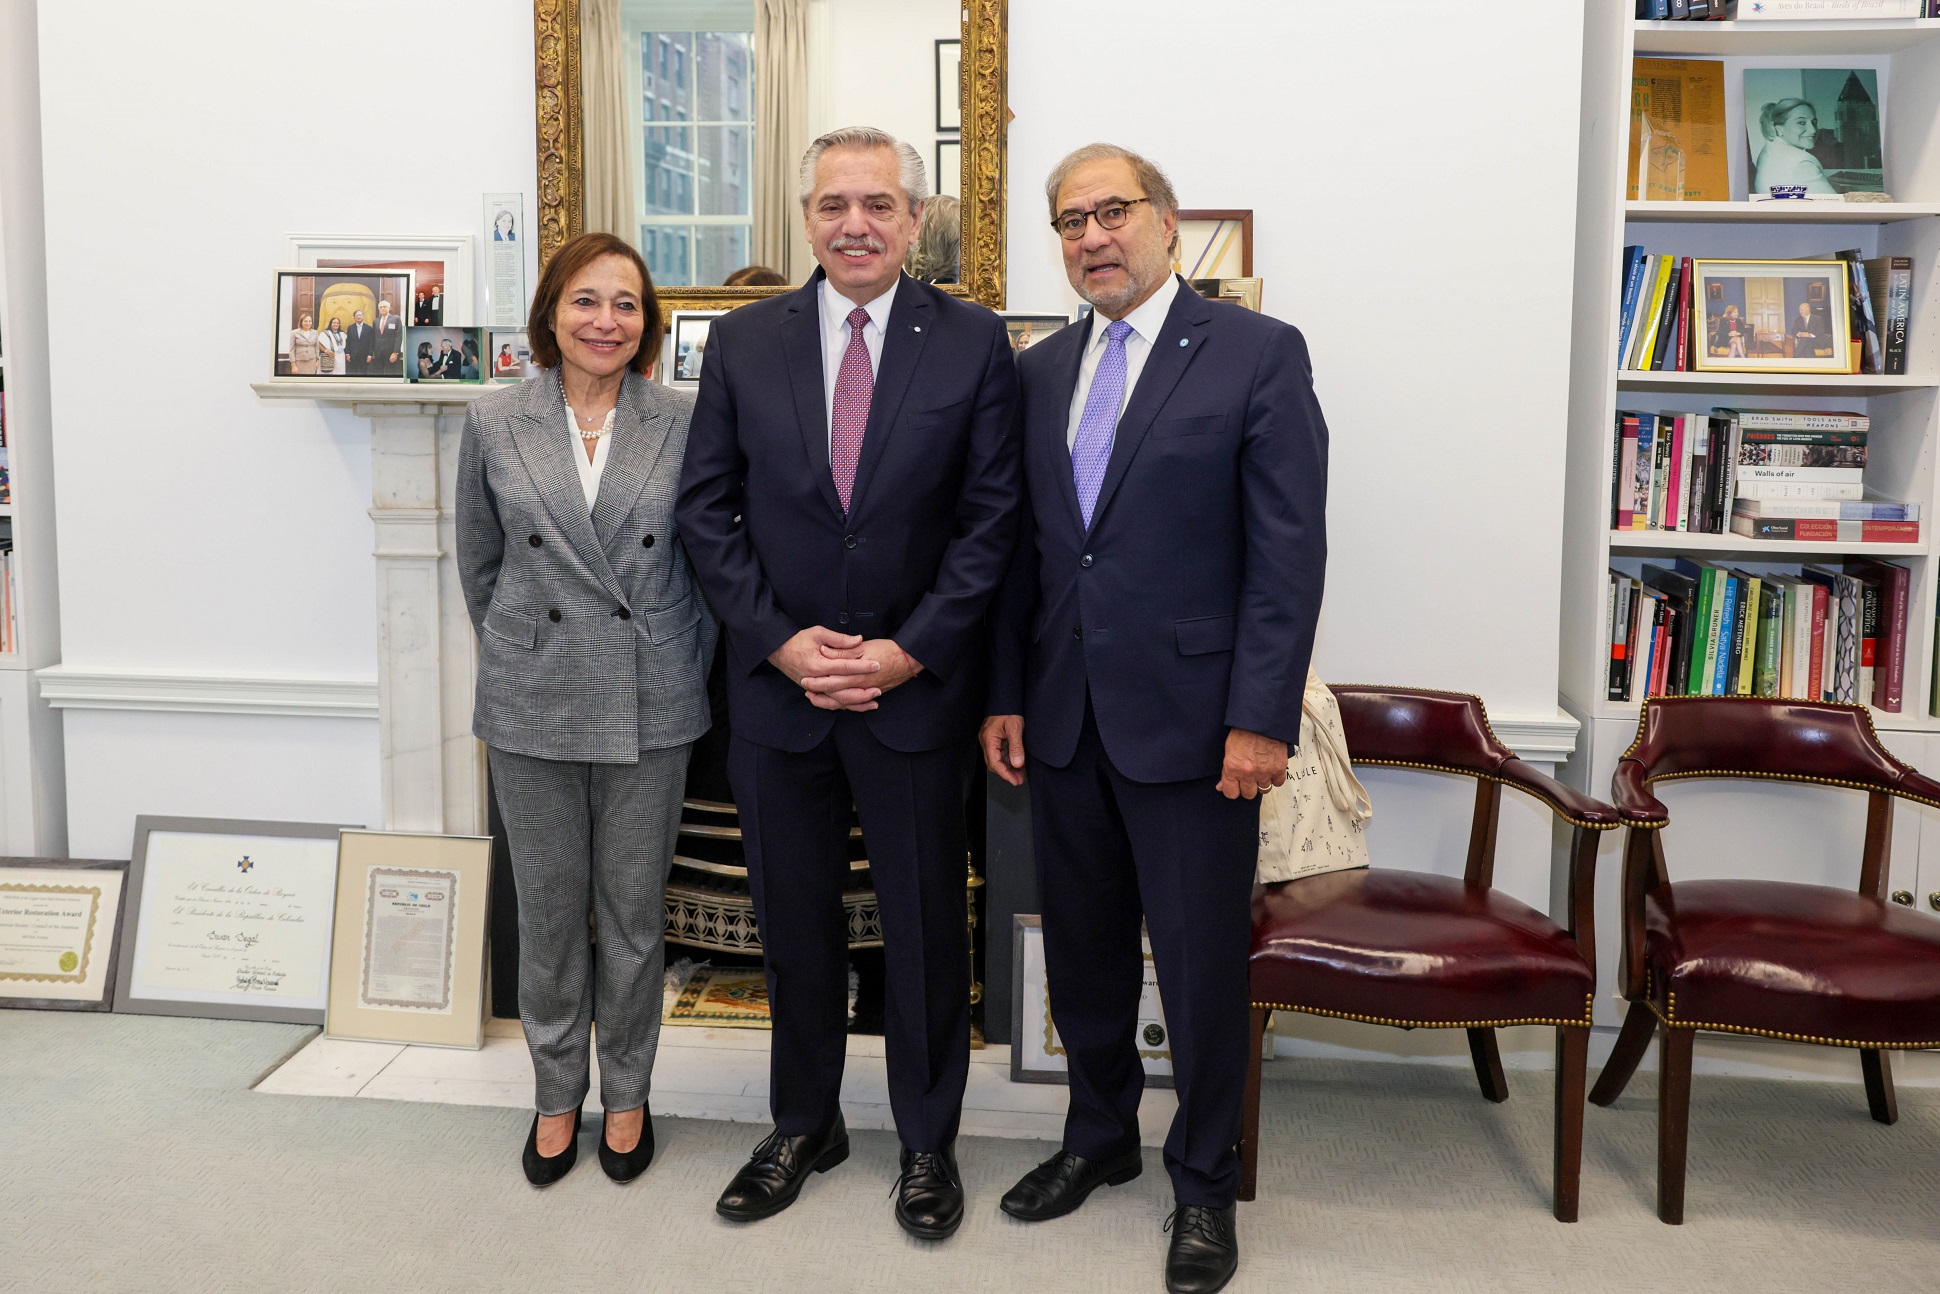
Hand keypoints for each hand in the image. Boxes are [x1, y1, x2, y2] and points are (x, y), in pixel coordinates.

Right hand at [770, 627, 874, 709]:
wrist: (779, 651)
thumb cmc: (798, 640)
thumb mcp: (818, 633)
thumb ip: (839, 639)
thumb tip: (858, 640)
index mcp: (817, 665)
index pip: (844, 667)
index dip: (862, 667)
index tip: (877, 665)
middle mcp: (816, 680)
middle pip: (842, 690)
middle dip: (862, 691)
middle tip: (879, 688)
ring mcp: (815, 689)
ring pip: (838, 701)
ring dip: (857, 703)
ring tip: (874, 702)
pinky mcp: (815, 692)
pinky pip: (832, 703)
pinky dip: (846, 706)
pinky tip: (860, 705)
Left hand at [801, 639, 922, 711]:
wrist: (909, 659)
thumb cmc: (888, 649)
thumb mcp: (863, 646)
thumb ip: (844, 650)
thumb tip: (825, 651)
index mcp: (856, 674)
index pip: (832, 680)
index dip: (817, 681)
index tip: (805, 679)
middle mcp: (861, 686)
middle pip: (835, 694)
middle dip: (819, 693)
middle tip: (806, 690)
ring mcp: (867, 692)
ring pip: (845, 702)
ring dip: (829, 702)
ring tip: (816, 698)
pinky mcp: (873, 693)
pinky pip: (856, 704)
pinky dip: (844, 705)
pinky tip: (837, 703)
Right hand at [979, 715, 1026, 786]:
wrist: (1006, 696)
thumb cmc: (1009, 709)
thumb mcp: (1015, 728)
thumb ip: (1016, 747)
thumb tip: (1017, 764)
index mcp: (989, 739)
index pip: (994, 762)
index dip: (1005, 774)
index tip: (1015, 781)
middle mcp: (986, 740)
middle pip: (994, 763)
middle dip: (1006, 772)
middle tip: (1019, 779)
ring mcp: (990, 739)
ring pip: (997, 758)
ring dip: (1008, 766)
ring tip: (1020, 773)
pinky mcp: (995, 737)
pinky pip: (1000, 752)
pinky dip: (1008, 759)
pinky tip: (1017, 762)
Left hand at [1216, 728, 1288, 800]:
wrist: (1262, 720)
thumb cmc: (1244, 730)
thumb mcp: (1228, 750)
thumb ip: (1226, 770)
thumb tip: (1221, 785)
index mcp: (1233, 768)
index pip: (1230, 793)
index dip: (1232, 790)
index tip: (1234, 786)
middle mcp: (1248, 773)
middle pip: (1248, 794)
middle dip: (1247, 787)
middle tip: (1248, 778)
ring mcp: (1265, 772)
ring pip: (1263, 790)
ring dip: (1261, 782)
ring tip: (1260, 772)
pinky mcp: (1279, 768)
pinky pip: (1278, 782)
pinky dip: (1275, 778)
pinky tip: (1271, 770)